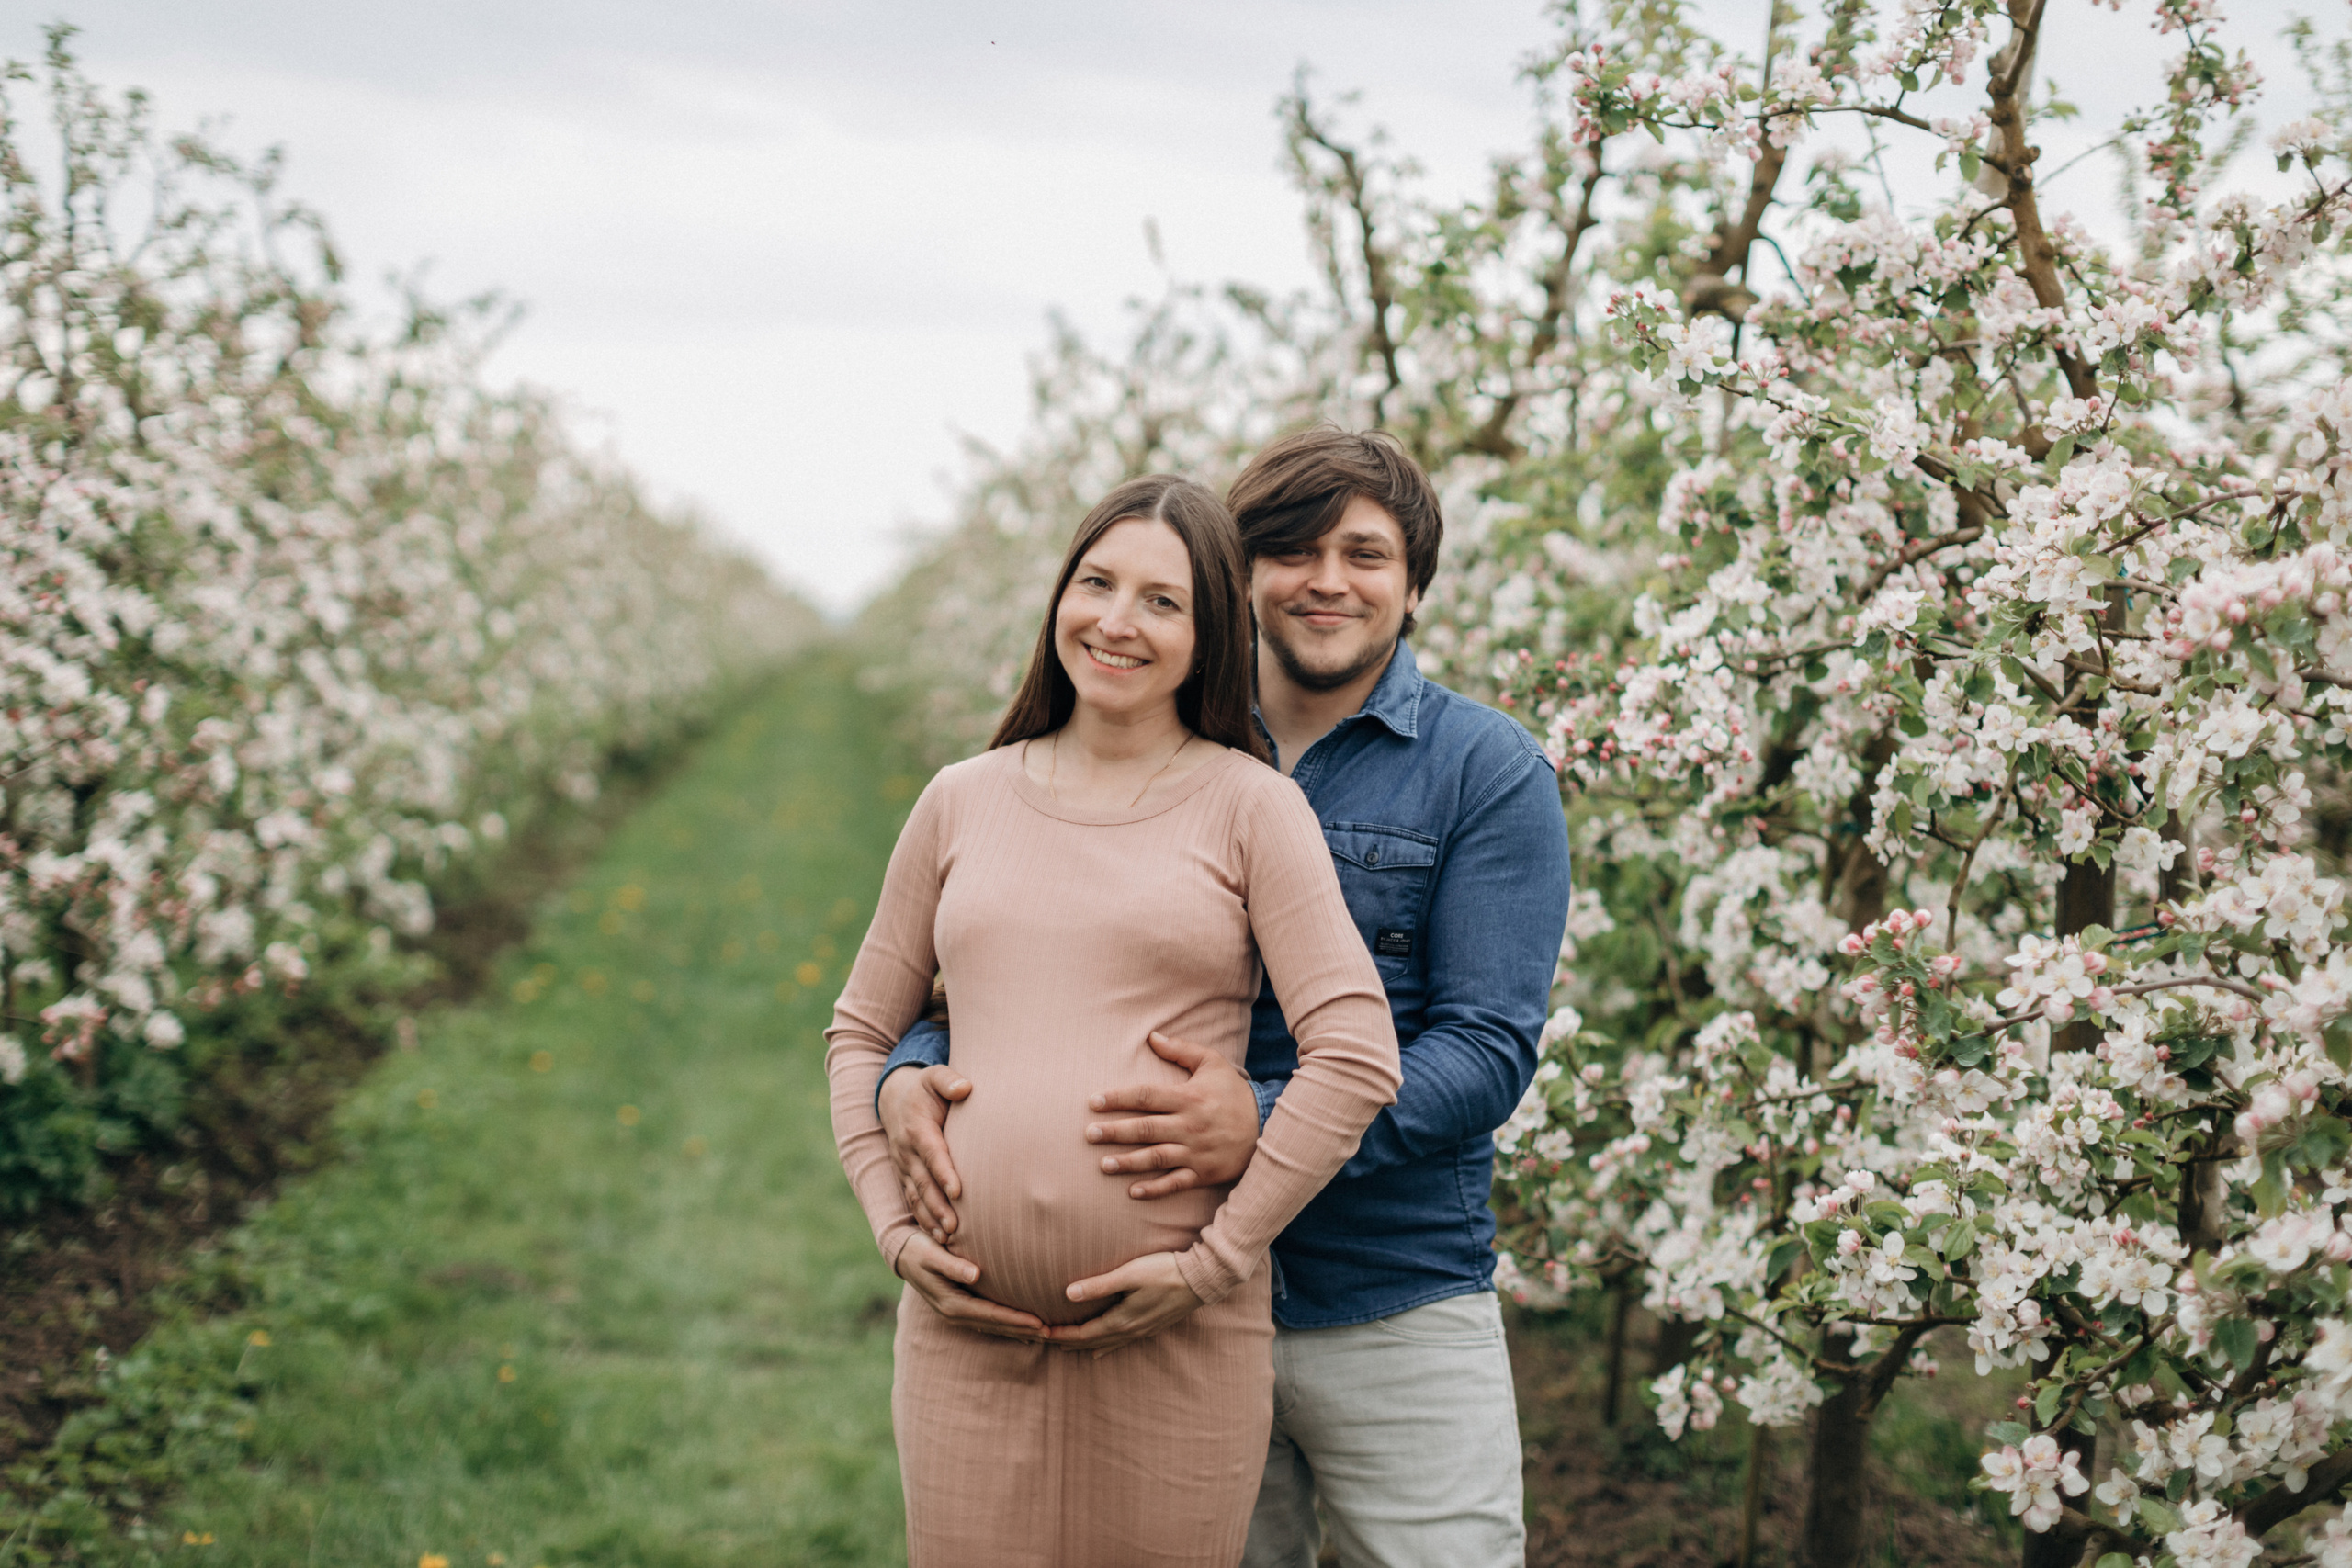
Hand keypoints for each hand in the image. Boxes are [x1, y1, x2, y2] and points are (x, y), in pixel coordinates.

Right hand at [881, 1063, 968, 1240]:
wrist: (894, 1098)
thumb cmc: (924, 1088)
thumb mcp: (934, 1076)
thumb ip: (948, 1080)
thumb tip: (965, 1088)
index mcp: (917, 1128)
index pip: (932, 1153)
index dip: (944, 1172)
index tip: (959, 1191)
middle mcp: (906, 1151)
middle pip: (924, 1182)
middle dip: (939, 1206)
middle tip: (955, 1227)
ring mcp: (903, 1166)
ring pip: (916, 1197)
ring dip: (931, 1218)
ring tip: (947, 1240)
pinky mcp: (905, 1176)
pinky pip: (913, 1201)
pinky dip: (924, 1220)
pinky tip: (938, 1239)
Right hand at [893, 1232, 1048, 1342]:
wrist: (902, 1252)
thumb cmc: (919, 1249)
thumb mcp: (932, 1254)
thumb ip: (953, 1265)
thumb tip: (976, 1275)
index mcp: (951, 1303)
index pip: (991, 1315)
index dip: (1016, 1320)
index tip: (1040, 1323)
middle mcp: (954, 1313)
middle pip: (995, 1326)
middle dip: (1023, 1330)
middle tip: (1053, 1334)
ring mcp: (957, 1312)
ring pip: (993, 1326)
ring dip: (1018, 1330)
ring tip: (1045, 1333)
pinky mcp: (960, 1307)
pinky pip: (988, 1320)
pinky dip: (1007, 1324)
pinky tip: (1024, 1327)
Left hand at [1044, 1252, 1202, 1355]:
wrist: (1201, 1280)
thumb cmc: (1164, 1272)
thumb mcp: (1129, 1274)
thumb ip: (1099, 1285)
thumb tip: (1068, 1294)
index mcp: (1122, 1320)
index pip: (1084, 1334)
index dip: (1062, 1335)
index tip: (1042, 1334)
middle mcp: (1130, 1331)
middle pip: (1092, 1343)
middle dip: (1068, 1343)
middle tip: (1045, 1343)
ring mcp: (1142, 1331)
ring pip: (1107, 1344)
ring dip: (1085, 1346)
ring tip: (1067, 1348)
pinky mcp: (1152, 1326)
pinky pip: (1121, 1343)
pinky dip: (1105, 1346)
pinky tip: (1102, 1350)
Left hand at [1084, 1030, 1259, 1197]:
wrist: (1269, 1127)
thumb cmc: (1234, 1092)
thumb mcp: (1213, 1063)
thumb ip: (1181, 1049)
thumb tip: (1152, 1036)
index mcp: (1188, 1097)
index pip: (1146, 1096)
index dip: (1118, 1098)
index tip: (1093, 1102)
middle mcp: (1189, 1126)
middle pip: (1145, 1128)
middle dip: (1115, 1131)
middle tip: (1088, 1134)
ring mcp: (1196, 1152)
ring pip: (1156, 1158)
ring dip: (1128, 1162)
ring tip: (1103, 1164)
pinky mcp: (1203, 1173)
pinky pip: (1175, 1183)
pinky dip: (1155, 1189)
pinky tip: (1133, 1191)